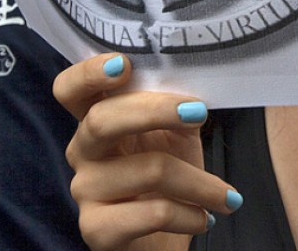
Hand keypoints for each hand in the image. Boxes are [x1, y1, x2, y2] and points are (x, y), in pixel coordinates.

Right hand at [54, 54, 241, 250]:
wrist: (165, 241)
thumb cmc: (171, 180)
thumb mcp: (177, 136)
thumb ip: (176, 107)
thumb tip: (194, 87)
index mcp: (97, 120)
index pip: (70, 89)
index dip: (89, 72)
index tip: (124, 64)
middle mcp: (83, 151)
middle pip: (102, 119)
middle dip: (156, 110)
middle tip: (200, 113)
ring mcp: (85, 191)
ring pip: (148, 169)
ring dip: (201, 183)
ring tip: (227, 196)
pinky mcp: (95, 230)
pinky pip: (152, 213)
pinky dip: (189, 214)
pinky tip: (204, 218)